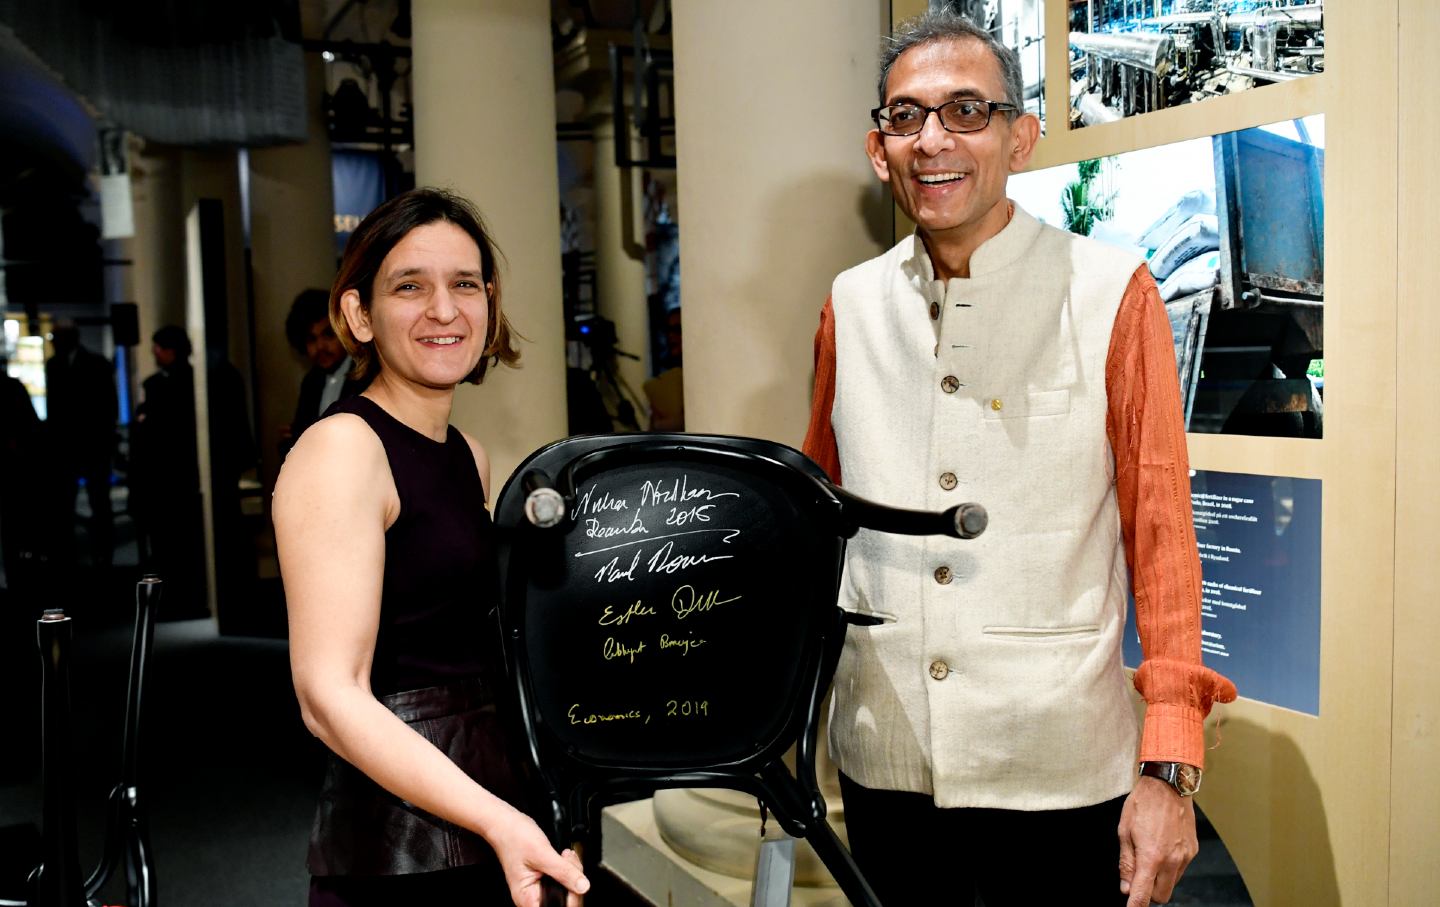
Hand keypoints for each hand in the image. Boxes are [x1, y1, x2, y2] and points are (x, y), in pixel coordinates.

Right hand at [493, 809, 589, 906]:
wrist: (506, 824)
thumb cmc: (514, 838)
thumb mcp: (542, 854)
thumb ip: (563, 872)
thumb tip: (583, 886)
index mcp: (528, 899)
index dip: (572, 897)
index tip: (577, 880)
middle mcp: (532, 897)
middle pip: (565, 901)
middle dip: (574, 880)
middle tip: (568, 861)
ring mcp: (539, 889)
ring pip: (567, 890)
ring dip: (572, 872)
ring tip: (565, 856)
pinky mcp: (544, 880)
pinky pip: (564, 880)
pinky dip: (568, 868)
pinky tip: (564, 858)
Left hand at [1117, 776, 1196, 905]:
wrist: (1168, 785)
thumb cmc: (1143, 804)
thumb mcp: (1124, 832)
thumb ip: (1126, 863)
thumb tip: (1126, 887)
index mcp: (1152, 857)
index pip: (1143, 894)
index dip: (1136, 906)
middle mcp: (1172, 860)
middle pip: (1162, 896)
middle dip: (1149, 892)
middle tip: (1138, 875)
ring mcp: (1185, 856)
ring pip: (1172, 883)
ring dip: (1160, 878)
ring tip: (1150, 853)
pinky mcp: (1193, 850)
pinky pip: (1181, 869)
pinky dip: (1170, 866)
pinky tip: (1162, 847)